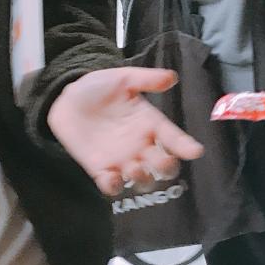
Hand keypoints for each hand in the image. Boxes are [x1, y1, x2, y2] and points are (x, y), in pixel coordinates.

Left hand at [48, 67, 203, 195]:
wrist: (68, 99)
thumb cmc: (100, 86)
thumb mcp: (124, 78)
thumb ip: (146, 79)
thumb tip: (172, 77)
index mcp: (150, 122)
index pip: (173, 137)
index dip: (185, 146)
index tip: (195, 151)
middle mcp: (140, 144)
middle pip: (162, 164)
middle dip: (166, 168)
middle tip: (161, 162)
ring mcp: (121, 159)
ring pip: (141, 179)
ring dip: (142, 178)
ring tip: (134, 168)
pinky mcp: (100, 169)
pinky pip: (112, 185)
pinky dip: (114, 186)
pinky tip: (111, 178)